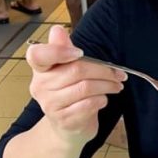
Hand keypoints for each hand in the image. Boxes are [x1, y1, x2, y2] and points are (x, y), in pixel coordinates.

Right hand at [26, 25, 126, 146]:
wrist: (67, 128)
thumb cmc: (70, 92)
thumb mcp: (67, 69)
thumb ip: (63, 48)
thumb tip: (57, 30)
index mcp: (41, 69)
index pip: (37, 55)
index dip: (59, 51)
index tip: (80, 53)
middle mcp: (41, 86)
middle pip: (77, 70)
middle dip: (104, 70)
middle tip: (119, 74)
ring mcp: (50, 105)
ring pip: (86, 87)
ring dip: (107, 85)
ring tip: (116, 85)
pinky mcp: (64, 120)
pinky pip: (89, 104)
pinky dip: (102, 99)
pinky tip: (103, 99)